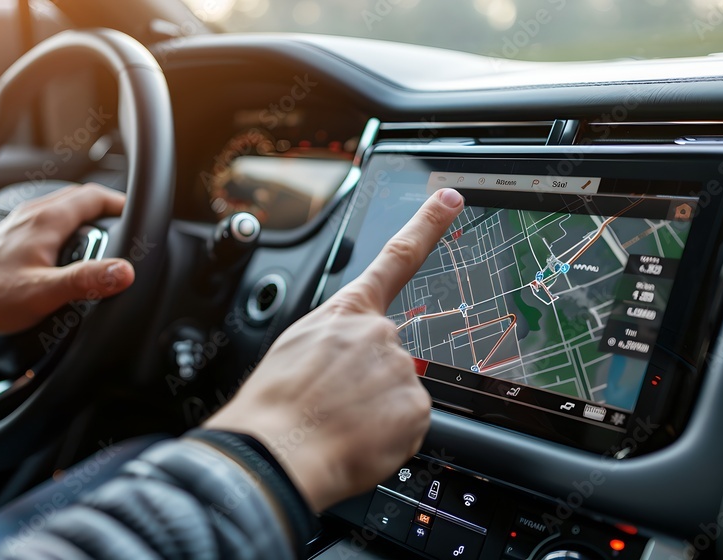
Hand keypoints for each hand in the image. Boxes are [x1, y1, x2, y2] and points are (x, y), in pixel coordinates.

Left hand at [0, 184, 135, 353]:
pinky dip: (66, 230)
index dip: (120, 203)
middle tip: (124, 229)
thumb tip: (123, 271)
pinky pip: (46, 223)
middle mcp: (31, 215)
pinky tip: (66, 255)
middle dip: (106, 210)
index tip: (137, 216)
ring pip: (62, 209)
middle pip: (79, 198)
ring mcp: (18, 223)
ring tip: (101, 241)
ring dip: (85, 219)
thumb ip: (87, 280)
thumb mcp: (44, 293)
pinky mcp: (10, 237)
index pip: (94, 195)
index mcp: (45, 221)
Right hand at [205, 188, 463, 511]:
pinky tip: (359, 439)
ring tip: (339, 424)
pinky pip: (408, 422)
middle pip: (389, 355)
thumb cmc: (273, 405)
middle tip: (335, 406)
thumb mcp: (295, 350)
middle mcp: (379, 333)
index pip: (395, 258)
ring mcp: (400, 367)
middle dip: (369, 382)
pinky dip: (389, 436)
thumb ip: (334, 343)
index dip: (427, 226)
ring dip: (376, 411)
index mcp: (346, 313)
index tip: (449, 200)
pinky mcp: (416, 405)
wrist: (275, 450)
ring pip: (398, 392)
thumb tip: (347, 364)